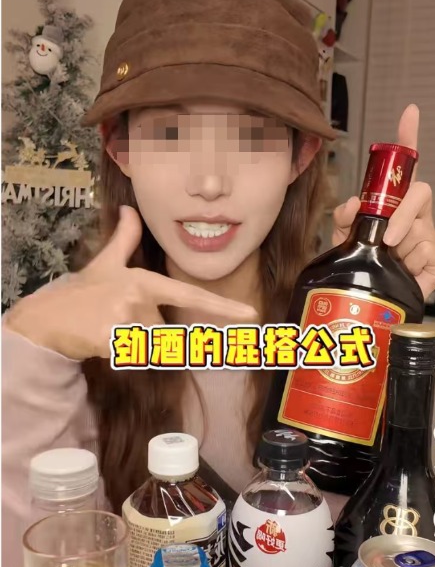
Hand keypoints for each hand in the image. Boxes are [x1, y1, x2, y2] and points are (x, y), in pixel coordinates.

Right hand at [4, 206, 257, 359]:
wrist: (51, 318)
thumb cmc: (84, 292)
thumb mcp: (106, 263)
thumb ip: (125, 239)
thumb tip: (129, 210)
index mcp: (144, 282)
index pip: (190, 296)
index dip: (222, 307)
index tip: (251, 316)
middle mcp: (140, 299)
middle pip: (165, 332)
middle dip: (148, 335)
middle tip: (119, 323)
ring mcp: (126, 320)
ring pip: (150, 347)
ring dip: (134, 345)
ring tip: (109, 330)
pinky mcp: (113, 340)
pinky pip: (132, 356)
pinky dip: (120, 353)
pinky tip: (101, 341)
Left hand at [332, 104, 434, 298]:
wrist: (370, 304)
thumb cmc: (360, 271)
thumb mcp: (342, 243)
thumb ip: (343, 220)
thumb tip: (353, 203)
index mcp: (395, 206)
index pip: (405, 168)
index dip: (408, 139)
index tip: (409, 113)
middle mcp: (417, 216)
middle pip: (421, 193)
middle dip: (402, 216)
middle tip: (387, 240)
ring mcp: (431, 236)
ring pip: (420, 230)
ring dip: (400, 251)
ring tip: (391, 265)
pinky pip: (430, 252)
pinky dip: (414, 265)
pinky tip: (407, 274)